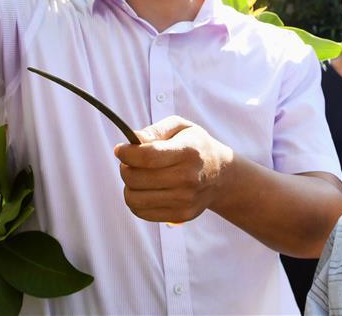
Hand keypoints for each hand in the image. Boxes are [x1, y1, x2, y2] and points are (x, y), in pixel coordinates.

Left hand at [114, 116, 233, 223]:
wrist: (221, 175)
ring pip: (135, 198)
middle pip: (137, 178)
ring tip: (137, 176)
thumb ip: (156, 130)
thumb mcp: (181, 127)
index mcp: (188, 152)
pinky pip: (141, 212)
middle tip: (129, 162)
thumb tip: (132, 140)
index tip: (120, 149)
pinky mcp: (180, 215)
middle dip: (125, 168)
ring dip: (128, 186)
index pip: (148, 157)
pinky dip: (136, 200)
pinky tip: (144, 189)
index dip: (126, 153)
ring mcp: (185, 200)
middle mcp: (188, 179)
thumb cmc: (195, 146)